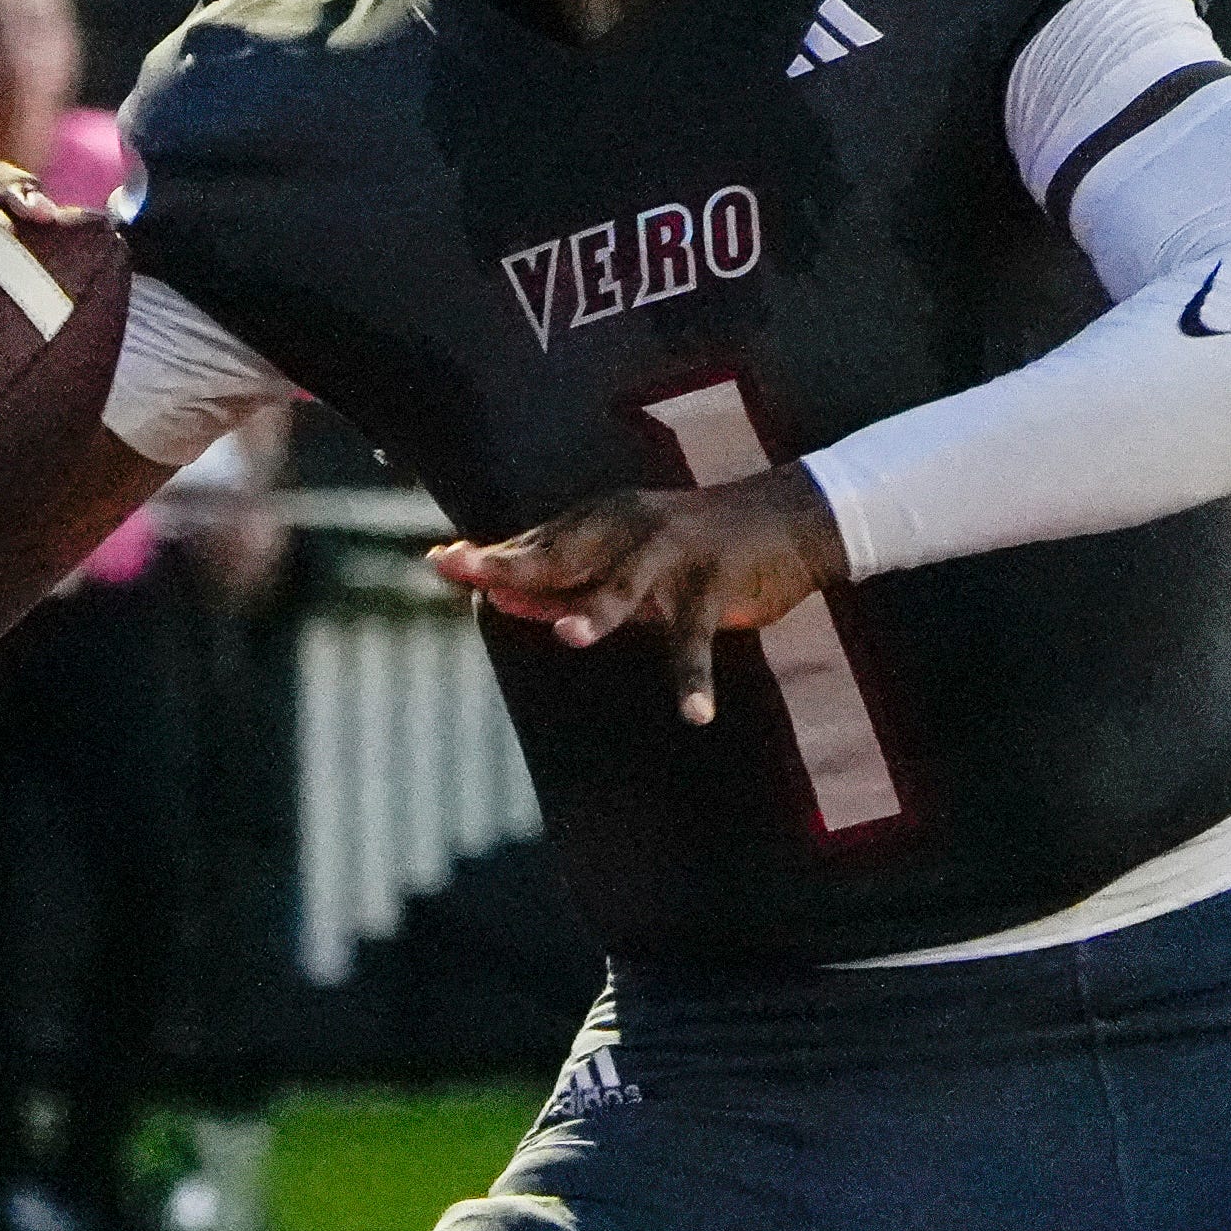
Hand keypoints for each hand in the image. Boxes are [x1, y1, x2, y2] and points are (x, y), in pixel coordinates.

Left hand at [431, 464, 849, 726]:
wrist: (790, 516)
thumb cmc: (697, 542)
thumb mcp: (629, 553)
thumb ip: (568, 577)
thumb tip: (499, 596)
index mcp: (606, 520)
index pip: (539, 543)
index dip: (493, 556)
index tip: (440, 561)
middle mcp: (632, 531)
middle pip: (566, 553)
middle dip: (516, 565)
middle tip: (469, 574)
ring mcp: (674, 557)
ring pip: (628, 587)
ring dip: (601, 611)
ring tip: (570, 636)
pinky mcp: (716, 585)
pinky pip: (699, 640)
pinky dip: (695, 679)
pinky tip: (695, 714)